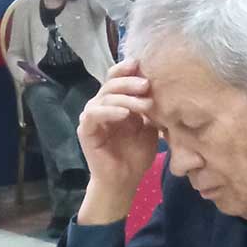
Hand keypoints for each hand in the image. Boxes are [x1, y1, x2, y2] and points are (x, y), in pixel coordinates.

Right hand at [76, 57, 159, 218]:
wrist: (124, 181)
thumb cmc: (136, 155)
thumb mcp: (150, 129)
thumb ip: (150, 109)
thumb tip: (160, 89)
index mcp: (115, 102)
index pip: (117, 78)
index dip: (127, 69)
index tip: (144, 65)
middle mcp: (101, 105)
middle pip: (111, 83)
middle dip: (130, 82)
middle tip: (147, 85)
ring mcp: (92, 117)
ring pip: (105, 96)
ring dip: (126, 98)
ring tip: (144, 105)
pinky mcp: (86, 130)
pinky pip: (94, 114)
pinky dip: (110, 111)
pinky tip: (125, 115)